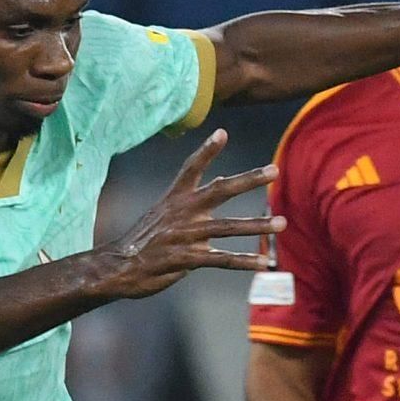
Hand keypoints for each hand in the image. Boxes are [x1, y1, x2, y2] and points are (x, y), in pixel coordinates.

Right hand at [87, 130, 280, 300]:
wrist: (117, 268)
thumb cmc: (144, 241)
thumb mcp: (164, 215)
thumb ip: (196, 200)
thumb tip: (223, 180)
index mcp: (174, 199)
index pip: (191, 168)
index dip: (206, 150)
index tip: (222, 132)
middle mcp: (181, 212)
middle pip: (220, 190)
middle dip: (249, 179)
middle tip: (275, 169)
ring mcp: (184, 235)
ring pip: (228, 227)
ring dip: (257, 225)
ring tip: (282, 222)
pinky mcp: (186, 259)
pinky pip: (222, 260)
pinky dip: (245, 261)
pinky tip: (265, 264)